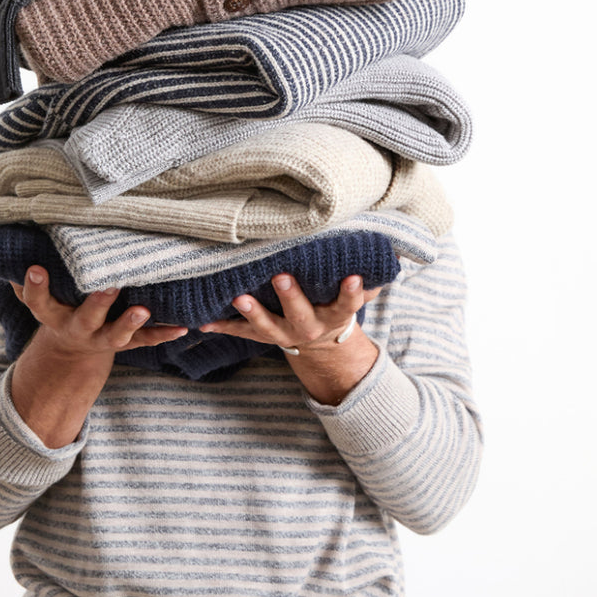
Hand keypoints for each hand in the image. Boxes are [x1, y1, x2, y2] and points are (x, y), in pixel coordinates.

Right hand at [11, 266, 187, 362]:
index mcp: (52, 313)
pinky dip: (164, 333)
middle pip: (85, 318)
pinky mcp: (125, 342)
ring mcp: (102, 338)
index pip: (38, 300)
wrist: (72, 350)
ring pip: (117, 334)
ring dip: (131, 322)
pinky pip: (145, 340)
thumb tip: (7, 235)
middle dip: (97, 303)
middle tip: (109, 287)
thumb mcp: (39, 294)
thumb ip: (27, 274)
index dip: (35, 286)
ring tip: (144, 311)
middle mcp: (77, 328)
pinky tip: (183, 327)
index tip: (36, 268)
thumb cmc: (57, 306)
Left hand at [198, 273, 381, 352]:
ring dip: (252, 312)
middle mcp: (308, 327)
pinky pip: (240, 333)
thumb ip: (372, 275)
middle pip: (301, 314)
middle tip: (281, 277)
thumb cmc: (336, 307)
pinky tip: (203, 322)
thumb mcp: (357, 296)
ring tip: (238, 297)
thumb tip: (393, 248)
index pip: (348, 305)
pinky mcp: (261, 336)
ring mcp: (283, 334)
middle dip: (290, 296)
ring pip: (266, 327)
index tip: (353, 278)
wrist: (321, 348)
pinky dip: (222, 326)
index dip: (352, 293)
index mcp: (335, 317)